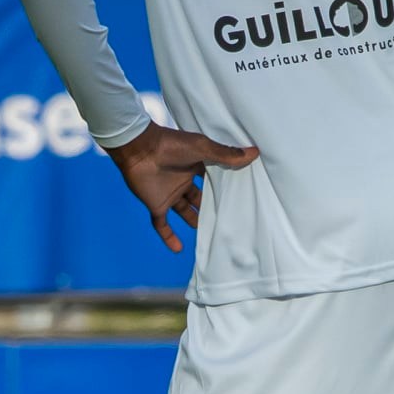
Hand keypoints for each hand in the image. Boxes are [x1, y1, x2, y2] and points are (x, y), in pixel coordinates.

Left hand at [106, 120, 258, 252]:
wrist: (140, 149)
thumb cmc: (171, 144)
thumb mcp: (202, 148)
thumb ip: (226, 154)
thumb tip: (254, 153)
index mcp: (195, 165)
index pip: (212, 178)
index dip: (224, 186)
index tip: (240, 195)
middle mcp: (183, 180)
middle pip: (200, 197)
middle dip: (211, 207)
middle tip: (229, 218)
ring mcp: (169, 194)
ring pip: (184, 211)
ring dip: (194, 221)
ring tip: (211, 234)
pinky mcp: (156, 205)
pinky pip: (162, 224)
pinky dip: (168, 237)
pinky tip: (179, 250)